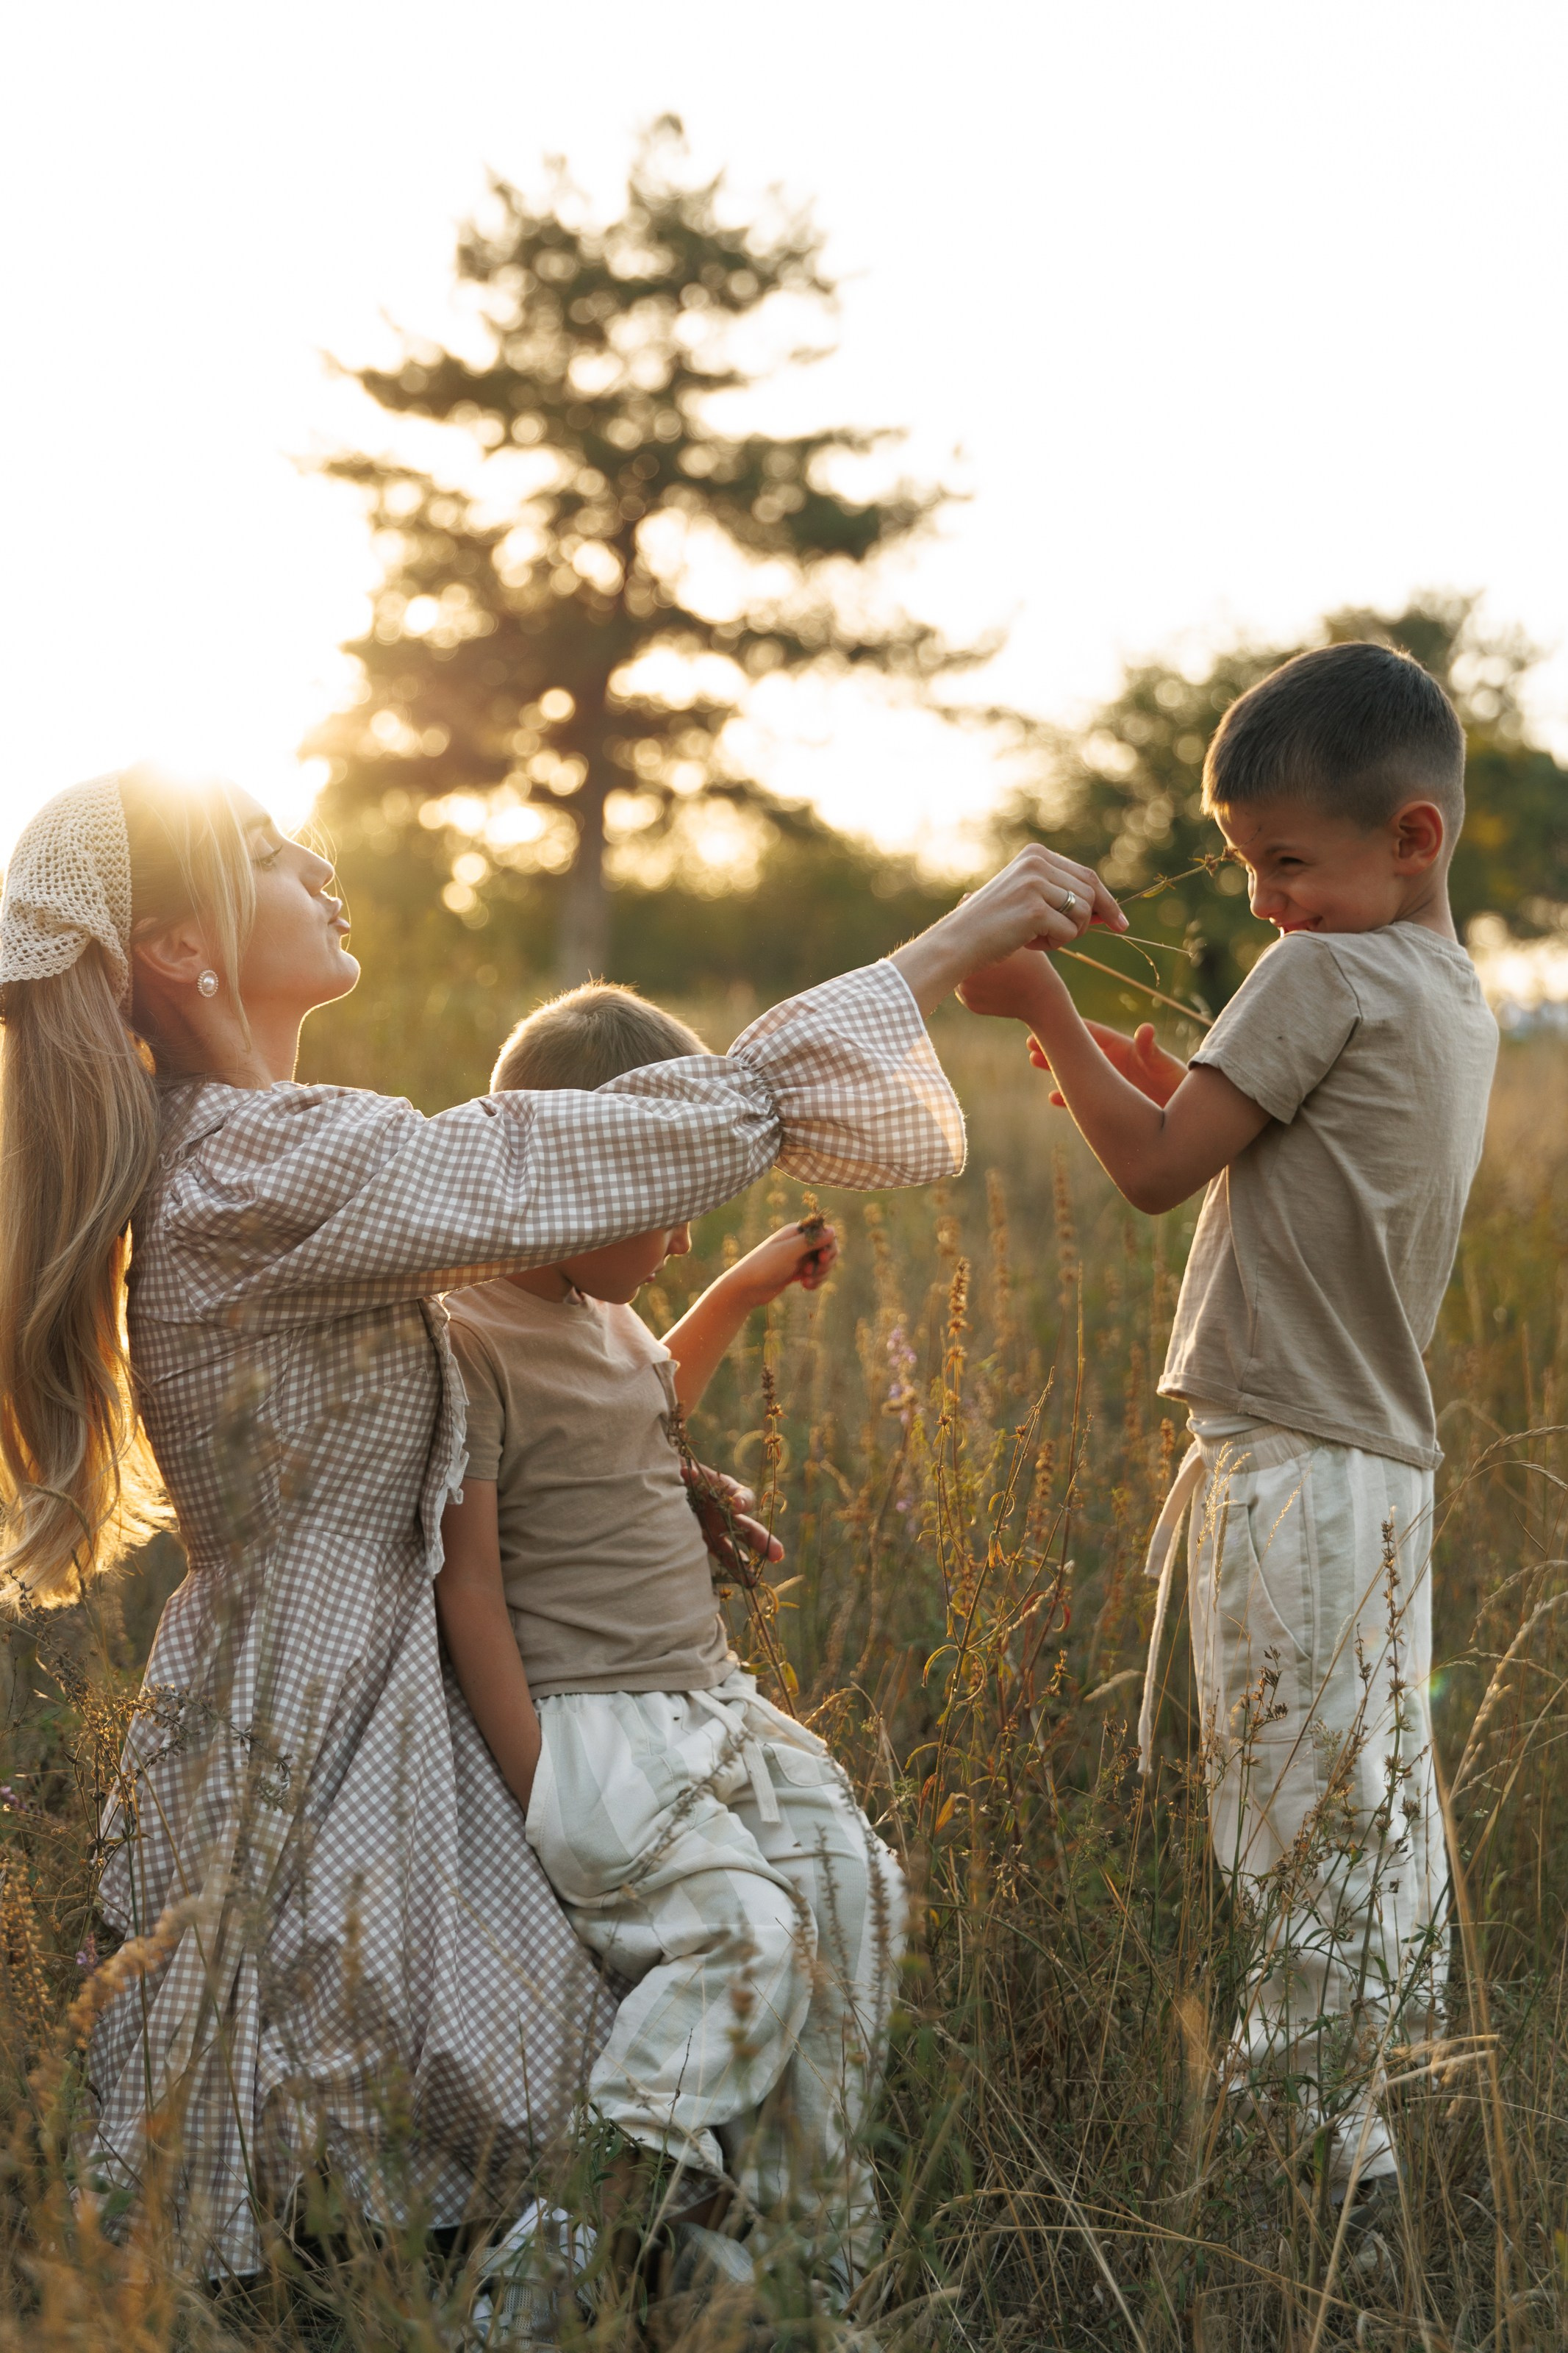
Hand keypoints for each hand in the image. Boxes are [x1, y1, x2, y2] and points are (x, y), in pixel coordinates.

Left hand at [682, 1462, 783, 1586]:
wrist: (660, 1489)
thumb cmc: (675, 1473)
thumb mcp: (684, 1470)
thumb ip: (688, 1474)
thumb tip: (684, 1472)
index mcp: (723, 1491)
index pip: (743, 1497)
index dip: (742, 1501)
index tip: (735, 1507)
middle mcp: (723, 1513)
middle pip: (747, 1528)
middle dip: (762, 1541)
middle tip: (777, 1554)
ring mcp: (711, 1531)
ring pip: (731, 1550)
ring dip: (742, 1566)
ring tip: (752, 1582)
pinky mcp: (696, 1544)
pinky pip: (713, 1559)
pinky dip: (721, 1571)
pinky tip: (729, 1582)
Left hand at [727, 1220, 838, 1306]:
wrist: (746, 1287)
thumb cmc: (765, 1266)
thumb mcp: (788, 1252)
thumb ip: (811, 1242)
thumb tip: (833, 1231)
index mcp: (797, 1233)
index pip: (826, 1234)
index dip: (829, 1246)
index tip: (823, 1258)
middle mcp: (800, 1243)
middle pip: (828, 1249)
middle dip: (826, 1263)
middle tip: (812, 1271)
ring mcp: (799, 1258)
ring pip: (823, 1264)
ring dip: (820, 1275)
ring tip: (806, 1282)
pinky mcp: (797, 1272)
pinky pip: (815, 1275)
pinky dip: (815, 1281)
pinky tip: (804, 1287)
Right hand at [890, 845, 1125, 1013]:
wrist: (959, 942)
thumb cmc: (993, 926)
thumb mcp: (1029, 899)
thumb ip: (1062, 897)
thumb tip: (1108, 912)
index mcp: (1036, 854)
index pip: (1087, 875)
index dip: (1107, 901)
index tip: (1121, 923)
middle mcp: (1037, 862)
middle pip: (1092, 892)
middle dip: (1093, 920)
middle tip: (1073, 938)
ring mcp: (1036, 883)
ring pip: (1083, 913)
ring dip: (1067, 934)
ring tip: (1038, 938)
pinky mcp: (1035, 908)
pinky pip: (1069, 932)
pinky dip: (1054, 945)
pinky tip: (1028, 943)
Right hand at [1029, 1020, 1186, 1107]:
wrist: (1190, 1117)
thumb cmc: (1181, 1085)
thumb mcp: (1167, 1067)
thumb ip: (1152, 1051)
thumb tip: (1145, 1029)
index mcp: (1126, 1049)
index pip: (1093, 1035)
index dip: (1072, 1029)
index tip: (1051, 1023)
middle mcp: (1115, 1064)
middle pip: (1080, 1052)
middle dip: (1057, 1047)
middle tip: (1031, 1042)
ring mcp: (1111, 1083)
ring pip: (1079, 1073)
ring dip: (1058, 1069)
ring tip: (1034, 1061)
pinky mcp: (1111, 1102)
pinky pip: (1086, 1097)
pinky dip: (1070, 1098)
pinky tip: (1052, 1097)